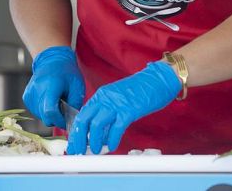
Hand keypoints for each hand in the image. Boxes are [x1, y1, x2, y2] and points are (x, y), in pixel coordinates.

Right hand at [22, 46, 84, 128]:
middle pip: (44, 116)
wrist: (51, 60)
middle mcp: (37, 89)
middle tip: (64, 110)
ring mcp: (30, 93)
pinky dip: (43, 110)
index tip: (67, 121)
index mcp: (51, 85)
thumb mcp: (77, 86)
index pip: (50, 111)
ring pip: (40, 115)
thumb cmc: (67, 72)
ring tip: (56, 101)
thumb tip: (72, 120)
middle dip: (56, 118)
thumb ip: (75, 103)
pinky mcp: (26, 96)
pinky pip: (35, 110)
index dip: (59, 120)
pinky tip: (48, 100)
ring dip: (49, 114)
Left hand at [67, 61, 181, 154]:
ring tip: (95, 150)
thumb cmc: (140, 90)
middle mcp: (105, 98)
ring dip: (93, 141)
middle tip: (78, 151)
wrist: (157, 79)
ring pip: (96, 125)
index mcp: (101, 95)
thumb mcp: (117, 97)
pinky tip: (112, 146)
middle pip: (84, 120)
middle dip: (78, 139)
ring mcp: (117, 104)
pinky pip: (116, 128)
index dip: (75, 131)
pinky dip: (112, 140)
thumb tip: (99, 132)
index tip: (73, 144)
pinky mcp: (129, 110)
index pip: (81, 114)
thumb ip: (107, 111)